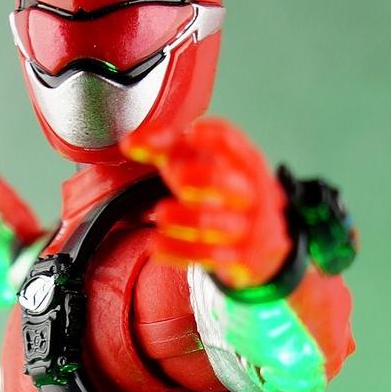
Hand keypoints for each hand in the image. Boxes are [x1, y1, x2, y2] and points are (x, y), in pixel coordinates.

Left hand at [121, 117, 290, 290]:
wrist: (260, 243)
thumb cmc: (222, 194)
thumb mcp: (202, 166)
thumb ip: (167, 149)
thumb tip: (131, 143)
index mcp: (244, 162)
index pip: (232, 142)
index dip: (213, 136)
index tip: (190, 133)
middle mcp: (251, 193)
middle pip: (227, 183)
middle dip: (203, 178)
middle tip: (176, 177)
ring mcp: (249, 227)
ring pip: (216, 223)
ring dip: (186, 219)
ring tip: (160, 214)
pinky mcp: (242, 258)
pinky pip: (209, 255)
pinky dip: (180, 251)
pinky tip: (157, 247)